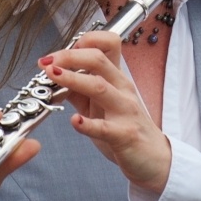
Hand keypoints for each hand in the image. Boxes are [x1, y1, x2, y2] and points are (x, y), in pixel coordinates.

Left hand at [39, 31, 172, 194]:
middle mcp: (122, 89)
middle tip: (46, 62)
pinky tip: (75, 121)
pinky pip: (105, 128)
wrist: (154, 158)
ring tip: (52, 75)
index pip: (108, 44)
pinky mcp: (125, 135)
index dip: (84, 41)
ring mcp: (125, 111)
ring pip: (99, 87)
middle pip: (98, 59)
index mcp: (117, 78)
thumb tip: (55, 75)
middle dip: (69, 56)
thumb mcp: (102, 104)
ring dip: (73, 79)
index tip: (60, 51)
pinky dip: (88, 124)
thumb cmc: (126, 127)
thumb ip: (80, 90)